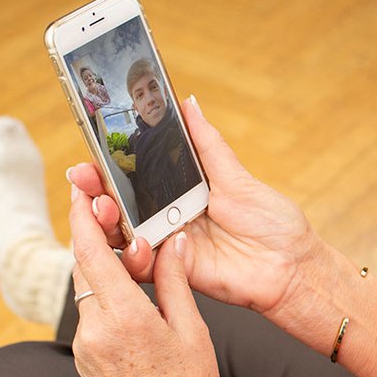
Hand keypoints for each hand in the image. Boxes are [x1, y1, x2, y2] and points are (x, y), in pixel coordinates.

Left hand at [68, 182, 221, 376]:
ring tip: (130, 249)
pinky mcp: (85, 360)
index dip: (83, 216)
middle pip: (83, 266)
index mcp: (124, 318)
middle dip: (92, 233)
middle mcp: (94, 330)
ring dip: (102, 263)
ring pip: (86, 288)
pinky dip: (105, 290)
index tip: (82, 189)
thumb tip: (173, 242)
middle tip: (108, 207)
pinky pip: (91, 312)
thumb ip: (176, 283)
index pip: (92, 253)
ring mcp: (85, 347)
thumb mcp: (192, 334)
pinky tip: (128, 288)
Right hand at [69, 96, 323, 313]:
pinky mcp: (175, 272)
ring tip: (100, 205)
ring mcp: (170, 246)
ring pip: (123, 234)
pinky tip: (132, 239)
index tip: (89, 155)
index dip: (109, 166)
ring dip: (103, 220)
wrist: (293, 268)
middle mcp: (171, 218)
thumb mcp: (238, 177)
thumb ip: (207, 144)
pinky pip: (142, 266)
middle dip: (95, 190)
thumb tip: (188, 103)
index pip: (137, 176)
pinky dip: (131, 254)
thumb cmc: (274, 225)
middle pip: (121, 204)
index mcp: (183, 192)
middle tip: (82, 178)